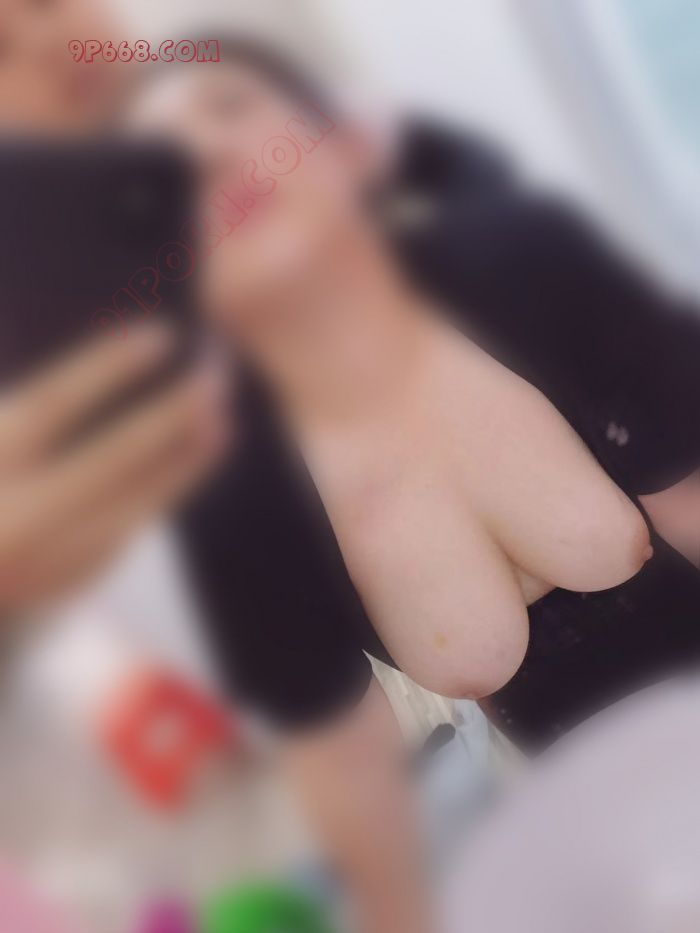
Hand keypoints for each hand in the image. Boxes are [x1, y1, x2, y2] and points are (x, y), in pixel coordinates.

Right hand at [0, 325, 227, 615]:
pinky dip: (167, 487)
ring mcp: (48, 555)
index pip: (56, 402)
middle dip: (171, 415)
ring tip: (223, 418)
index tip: (162, 334)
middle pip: (115, 456)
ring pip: (139, 500)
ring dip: (188, 458)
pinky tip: (193, 457)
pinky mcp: (75, 577)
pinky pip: (132, 523)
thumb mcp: (1, 432)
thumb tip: (135, 346)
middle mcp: (18, 511)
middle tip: (215, 377)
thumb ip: (44, 404)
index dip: (109, 365)